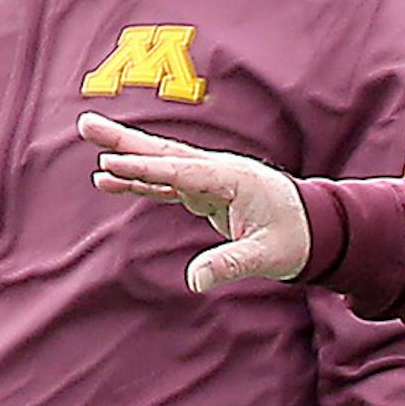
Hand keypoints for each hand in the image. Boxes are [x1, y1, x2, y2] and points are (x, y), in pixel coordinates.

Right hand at [79, 111, 309, 293]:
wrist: (318, 228)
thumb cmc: (296, 240)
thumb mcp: (267, 256)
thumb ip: (232, 264)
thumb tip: (195, 281)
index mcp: (234, 179)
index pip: (182, 173)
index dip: (146, 170)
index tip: (110, 164)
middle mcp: (220, 171)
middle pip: (166, 154)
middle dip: (126, 142)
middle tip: (86, 124)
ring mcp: (212, 179)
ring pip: (163, 164)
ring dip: (127, 155)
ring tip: (89, 141)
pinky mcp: (207, 192)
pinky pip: (167, 183)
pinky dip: (140, 180)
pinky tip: (109, 179)